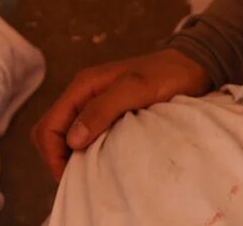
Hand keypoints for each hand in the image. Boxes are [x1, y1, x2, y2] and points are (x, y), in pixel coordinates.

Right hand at [31, 48, 211, 179]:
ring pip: (66, 135)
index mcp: (83, 85)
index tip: (71, 175)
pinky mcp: (108, 113)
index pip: (49, 125)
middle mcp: (84, 94)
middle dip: (57, 157)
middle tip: (77, 177)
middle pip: (51, 132)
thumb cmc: (168, 74)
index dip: (53, 154)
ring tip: (88, 172)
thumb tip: (73, 139)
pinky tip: (100, 161)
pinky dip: (86, 150)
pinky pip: (85, 135)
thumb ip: (103, 108)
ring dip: (71, 155)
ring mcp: (95, 104)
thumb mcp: (136, 88)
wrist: (192, 66)